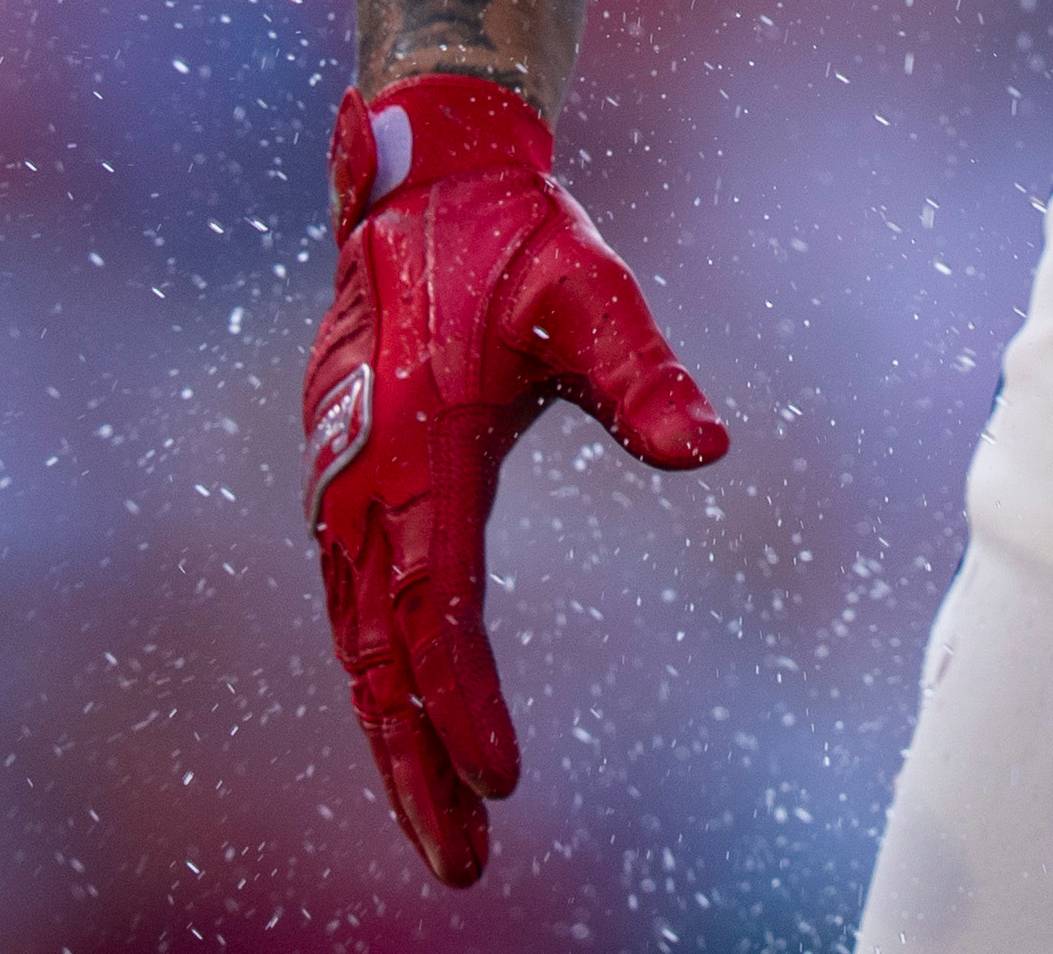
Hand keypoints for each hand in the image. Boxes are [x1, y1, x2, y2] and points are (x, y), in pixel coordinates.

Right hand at [305, 78, 726, 884]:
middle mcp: (364, 478)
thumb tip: (710, 446)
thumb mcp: (594, 292)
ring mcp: (343, 485)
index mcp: (419, 444)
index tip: (503, 780)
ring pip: (358, 644)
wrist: (426, 186)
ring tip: (447, 837)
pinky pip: (356, 608)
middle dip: (415, 765)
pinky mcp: (344, 486)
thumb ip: (644, 373)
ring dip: (396, 740)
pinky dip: (382, 682)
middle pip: (381, 656)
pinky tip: (416, 737)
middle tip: (463, 867)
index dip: (463, 700)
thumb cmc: (519, 241)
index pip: (436, 604)